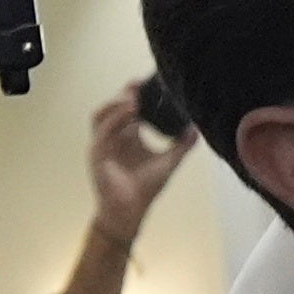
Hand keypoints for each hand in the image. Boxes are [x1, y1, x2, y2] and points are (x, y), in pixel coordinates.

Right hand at [82, 83, 183, 249]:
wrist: (131, 210)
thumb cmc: (145, 188)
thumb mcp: (169, 162)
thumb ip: (182, 145)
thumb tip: (196, 129)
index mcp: (127, 137)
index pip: (126, 110)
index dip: (133, 95)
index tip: (146, 83)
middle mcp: (112, 138)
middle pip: (111, 108)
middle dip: (123, 94)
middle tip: (138, 84)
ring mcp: (102, 145)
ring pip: (100, 115)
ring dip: (115, 104)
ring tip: (134, 99)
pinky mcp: (97, 154)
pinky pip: (103, 131)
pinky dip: (115, 119)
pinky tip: (131, 112)